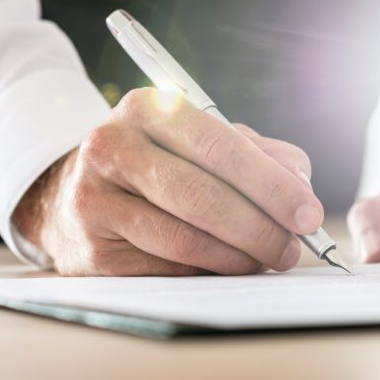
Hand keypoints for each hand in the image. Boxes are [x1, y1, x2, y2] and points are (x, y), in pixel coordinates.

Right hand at [14, 88, 323, 275]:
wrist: (71, 197)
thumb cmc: (152, 167)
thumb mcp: (197, 143)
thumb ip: (255, 153)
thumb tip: (300, 181)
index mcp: (146, 108)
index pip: (218, 145)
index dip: (270, 184)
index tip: (308, 213)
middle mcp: (112, 146)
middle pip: (201, 194)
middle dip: (260, 226)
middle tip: (293, 247)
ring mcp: (95, 198)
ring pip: (184, 237)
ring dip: (238, 256)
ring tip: (268, 259)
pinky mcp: (93, 248)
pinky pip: (165, 267)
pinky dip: (207, 271)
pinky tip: (229, 268)